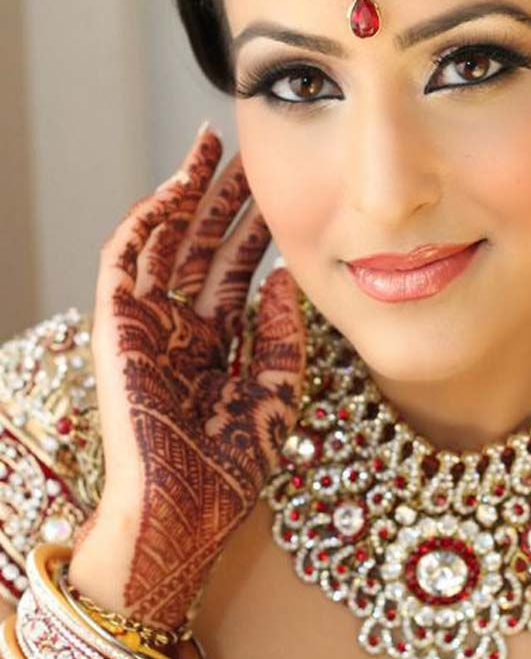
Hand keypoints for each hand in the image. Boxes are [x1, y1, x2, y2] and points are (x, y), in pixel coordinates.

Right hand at [69, 124, 305, 631]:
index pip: (232, 267)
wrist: (184, 508)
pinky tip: (175, 188)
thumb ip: (281, 333)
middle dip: (221, 197)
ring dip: (184, 194)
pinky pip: (124, 259)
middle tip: (246, 151)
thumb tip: (287, 275)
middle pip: (199, 243)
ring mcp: (145, 321)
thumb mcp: (274, 390)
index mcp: (212, 341)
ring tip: (211, 150)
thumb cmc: (228, 465)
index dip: (251, 226)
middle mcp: (177, 323)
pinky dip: (146, 220)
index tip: (277, 188)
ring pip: (162, 240)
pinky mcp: (116, 323)